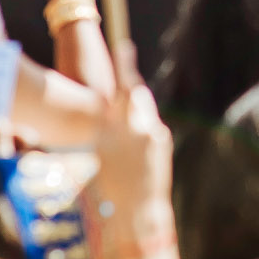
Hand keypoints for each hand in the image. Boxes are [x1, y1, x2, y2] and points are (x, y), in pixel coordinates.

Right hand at [94, 54, 170, 219]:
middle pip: (135, 91)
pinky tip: (132, 139)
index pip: (121, 90)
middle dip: (128, 78)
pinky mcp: (161, 140)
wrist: (138, 212)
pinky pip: (149, 124)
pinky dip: (141, 125)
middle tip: (123, 57)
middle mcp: (137, 128)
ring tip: (121, 119)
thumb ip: (104, 130)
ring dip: (133, 107)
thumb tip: (103, 114)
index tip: (124, 46)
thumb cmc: (107, 190)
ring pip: (143, 108)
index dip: (124, 66)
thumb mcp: (97, 155)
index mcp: (114, 130)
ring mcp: (152, 134)